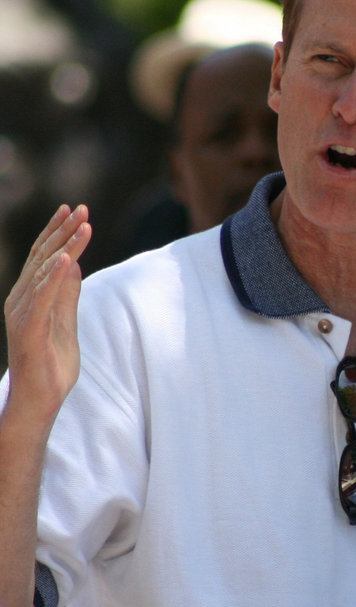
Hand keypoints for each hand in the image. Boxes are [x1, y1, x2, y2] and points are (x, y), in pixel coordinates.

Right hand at [3, 205, 91, 424]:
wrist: (40, 398)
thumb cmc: (52, 364)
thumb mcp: (66, 320)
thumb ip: (67, 293)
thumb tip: (74, 263)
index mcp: (29, 297)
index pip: (45, 257)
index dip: (58, 232)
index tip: (74, 210)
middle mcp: (21, 300)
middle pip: (44, 258)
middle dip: (63, 231)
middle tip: (81, 207)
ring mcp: (23, 313)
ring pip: (46, 272)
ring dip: (66, 246)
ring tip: (84, 225)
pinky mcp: (30, 328)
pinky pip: (44, 297)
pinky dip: (56, 276)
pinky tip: (69, 257)